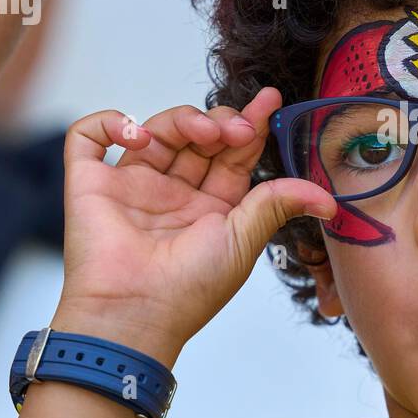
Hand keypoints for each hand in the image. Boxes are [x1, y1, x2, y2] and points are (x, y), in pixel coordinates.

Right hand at [52, 88, 336, 362]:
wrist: (135, 315)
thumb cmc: (188, 290)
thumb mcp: (244, 241)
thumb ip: (278, 204)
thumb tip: (327, 199)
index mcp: (211, 207)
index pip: (233, 154)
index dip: (251, 125)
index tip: (269, 101)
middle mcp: (172, 193)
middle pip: (198, 136)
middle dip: (222, 122)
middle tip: (237, 130)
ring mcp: (130, 185)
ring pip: (156, 128)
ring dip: (183, 120)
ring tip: (203, 134)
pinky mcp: (89, 184)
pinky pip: (89, 137)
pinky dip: (111, 123)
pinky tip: (138, 137)